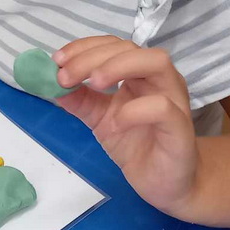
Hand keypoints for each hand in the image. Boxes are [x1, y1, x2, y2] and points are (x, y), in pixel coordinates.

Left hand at [53, 36, 199, 215]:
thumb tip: (49, 81)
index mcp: (139, 73)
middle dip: (93, 57)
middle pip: (130, 48)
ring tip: (92, 84)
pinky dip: (133, 110)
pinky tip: (114, 123)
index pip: (113, 45)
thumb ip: (79, 100)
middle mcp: (159, 78)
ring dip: (118, 66)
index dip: (84, 47)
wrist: (166, 184)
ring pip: (156, 61)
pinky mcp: (180, 127)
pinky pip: (161, 107)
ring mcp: (174, 99)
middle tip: (65, 76)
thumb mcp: (99, 119)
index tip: (57, 61)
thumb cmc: (136, 145)